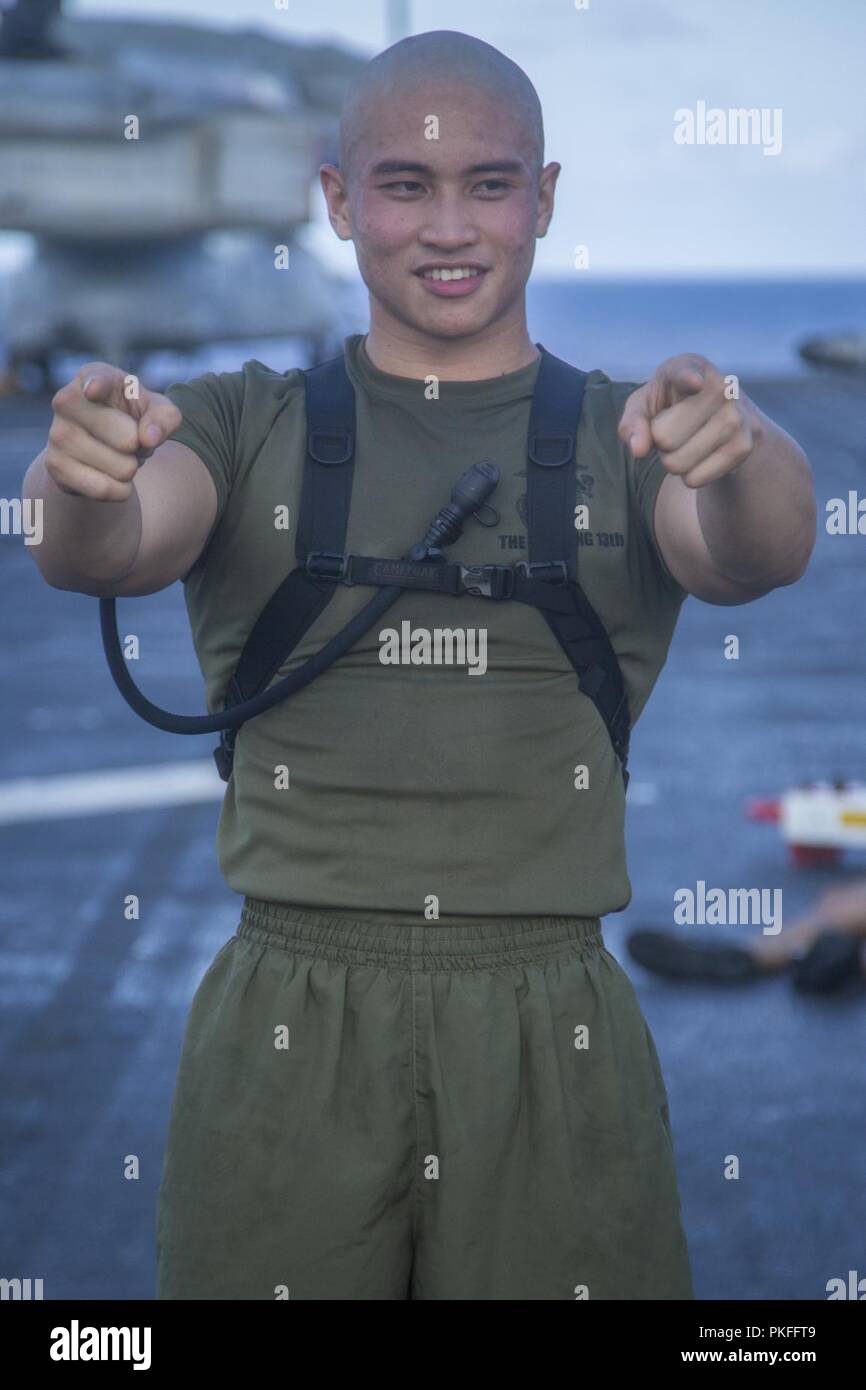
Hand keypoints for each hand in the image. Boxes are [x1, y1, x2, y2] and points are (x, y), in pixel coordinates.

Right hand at [47, 362, 181, 500]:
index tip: (94, 390)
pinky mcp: (54, 465)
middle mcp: (67, 400)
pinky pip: (103, 490)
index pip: (97, 380)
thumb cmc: (132, 418)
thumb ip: (165, 417)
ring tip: (119, 455)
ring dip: (130, 469)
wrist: (101, 445)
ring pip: (121, 469)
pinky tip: (111, 476)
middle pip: (128, 440)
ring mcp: (57, 433)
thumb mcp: (157, 411)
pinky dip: (119, 490)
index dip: (98, 386)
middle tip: (130, 440)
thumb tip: (149, 437)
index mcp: (93, 376)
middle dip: (141, 448)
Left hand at [617, 354, 762, 488]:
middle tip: (673, 431)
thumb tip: (638, 450)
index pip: (686, 374)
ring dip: (673, 463)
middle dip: (660, 444)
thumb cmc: (671, 407)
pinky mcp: (744, 445)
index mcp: (691, 366)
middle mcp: (720, 386)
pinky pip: (696, 478)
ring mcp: (737, 415)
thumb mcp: (645, 406)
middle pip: (665, 438)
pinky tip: (700, 457)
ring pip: (678, 463)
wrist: (723, 416)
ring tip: (686, 443)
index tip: (694, 383)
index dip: (687, 379)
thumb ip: (632, 423)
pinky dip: (689, 476)